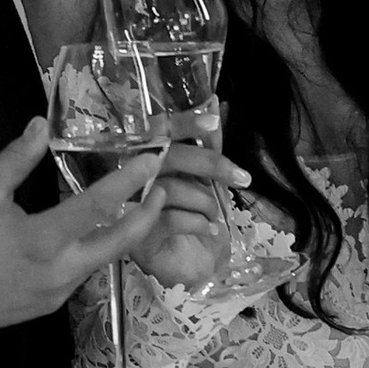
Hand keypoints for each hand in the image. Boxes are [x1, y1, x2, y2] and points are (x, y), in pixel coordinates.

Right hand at [0, 118, 165, 330]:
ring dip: (120, 235)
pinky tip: (87, 237)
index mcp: (43, 240)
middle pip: (119, 243)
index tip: (151, 160)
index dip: (129, 180)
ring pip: (101, 261)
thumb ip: (16, 159)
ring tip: (131, 208)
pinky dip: (90, 253)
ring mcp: (57, 293)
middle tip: (161, 190)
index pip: (99, 205)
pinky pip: (80, 275)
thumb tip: (41, 125)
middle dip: (146, 216)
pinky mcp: (49, 305)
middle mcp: (60, 272)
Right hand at [130, 132, 246, 296]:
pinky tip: (209, 229)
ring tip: (215, 213)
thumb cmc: (189, 212)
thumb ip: (205, 143)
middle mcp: (128, 177)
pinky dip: (197, 222)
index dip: (183, 122)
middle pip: (165, 158)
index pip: (158, 129)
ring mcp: (127, 208)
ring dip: (204, 201)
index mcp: (143, 156)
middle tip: (241, 178)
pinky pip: (169, 220)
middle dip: (209, 164)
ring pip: (168, 189)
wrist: (185, 263)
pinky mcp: (135, 238)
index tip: (212, 121)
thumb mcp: (201, 176)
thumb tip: (215, 104)